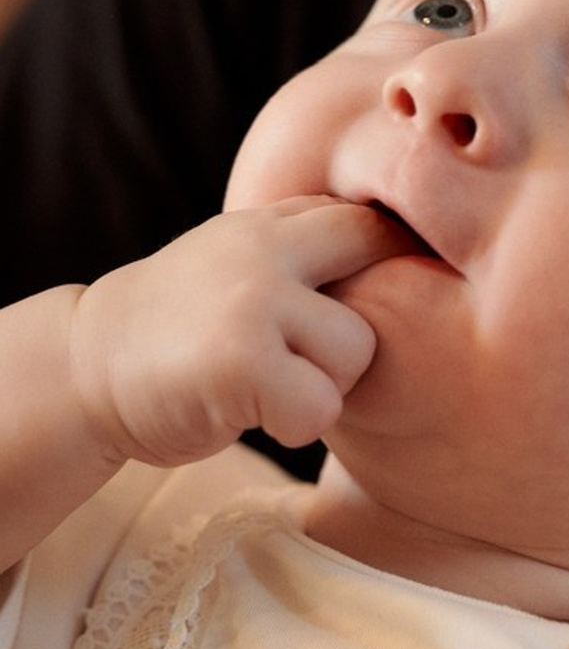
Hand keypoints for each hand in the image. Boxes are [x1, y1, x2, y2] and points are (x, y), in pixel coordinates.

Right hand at [67, 197, 408, 466]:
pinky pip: (319, 406)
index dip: (397, 265)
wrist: (85, 371)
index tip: (393, 301)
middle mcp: (262, 249)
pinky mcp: (241, 361)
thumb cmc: (182, 326)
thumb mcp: (239, 261)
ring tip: (268, 384)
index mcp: (267, 224)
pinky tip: (251, 411)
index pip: (368, 224)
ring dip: (323, 386)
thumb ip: (304, 245)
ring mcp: (251, 300)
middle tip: (311, 360)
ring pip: (355, 353)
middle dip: (360, 330)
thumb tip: (404, 235)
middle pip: (383, 279)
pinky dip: (294, 424)